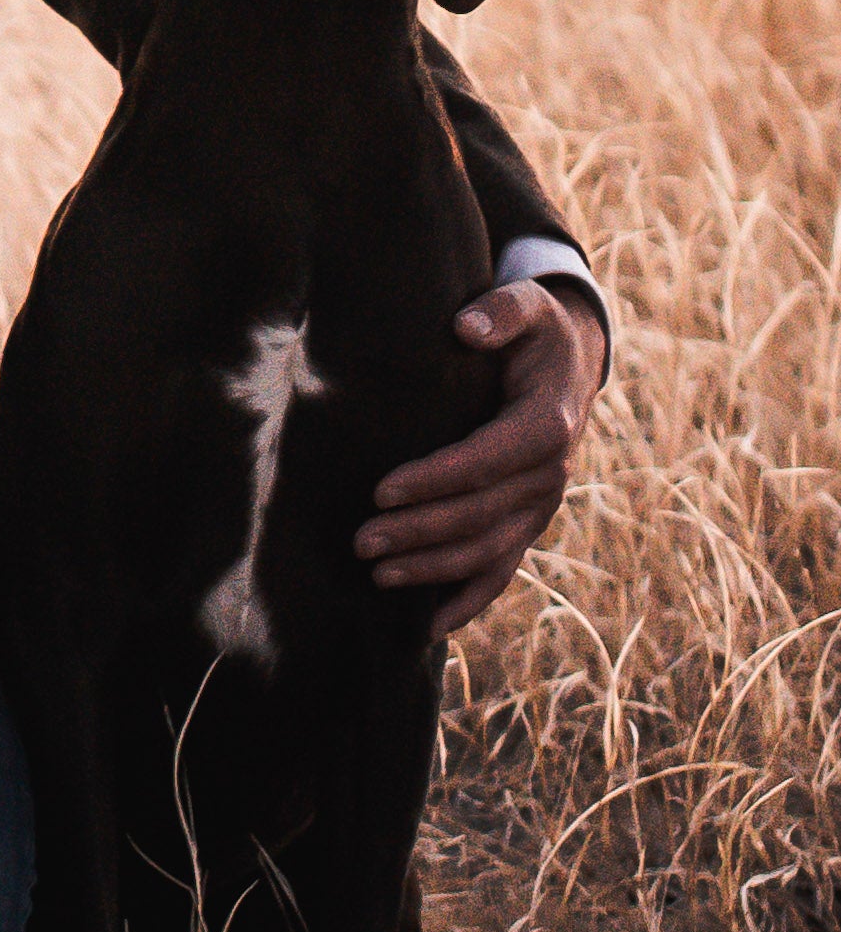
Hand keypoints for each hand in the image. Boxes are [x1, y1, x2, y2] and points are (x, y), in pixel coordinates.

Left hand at [358, 281, 604, 633]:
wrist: (571, 363)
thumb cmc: (533, 330)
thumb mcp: (526, 306)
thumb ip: (500, 311)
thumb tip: (465, 328)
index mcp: (547, 423)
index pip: (487, 461)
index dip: (436, 479)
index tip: (381, 490)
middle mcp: (550, 474)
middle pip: (481, 514)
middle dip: (420, 531)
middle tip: (360, 541)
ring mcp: (541, 504)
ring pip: (488, 550)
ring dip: (433, 568)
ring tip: (376, 575)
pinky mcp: (529, 521)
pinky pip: (503, 569)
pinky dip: (470, 600)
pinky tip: (430, 625)